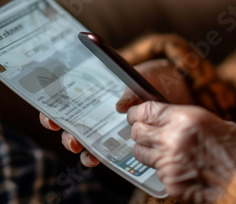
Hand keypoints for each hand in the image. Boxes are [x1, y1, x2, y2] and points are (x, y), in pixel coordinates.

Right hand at [39, 59, 191, 166]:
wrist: (184, 88)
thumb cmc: (159, 77)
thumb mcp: (146, 74)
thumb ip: (132, 87)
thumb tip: (120, 106)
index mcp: (100, 90)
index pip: (69, 99)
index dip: (55, 109)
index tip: (51, 116)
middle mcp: (102, 111)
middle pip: (74, 125)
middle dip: (67, 134)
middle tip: (72, 138)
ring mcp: (113, 127)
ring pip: (88, 142)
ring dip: (83, 150)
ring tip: (85, 152)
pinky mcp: (128, 140)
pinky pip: (111, 152)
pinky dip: (103, 157)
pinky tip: (100, 159)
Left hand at [127, 101, 235, 202]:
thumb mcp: (215, 123)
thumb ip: (186, 120)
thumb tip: (166, 119)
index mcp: (187, 118)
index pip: (147, 110)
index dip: (137, 111)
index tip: (135, 112)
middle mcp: (175, 140)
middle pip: (138, 131)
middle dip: (138, 129)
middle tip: (143, 128)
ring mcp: (171, 164)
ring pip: (141, 153)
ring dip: (146, 148)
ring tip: (159, 148)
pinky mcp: (172, 184)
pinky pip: (157, 172)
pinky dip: (162, 168)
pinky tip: (177, 166)